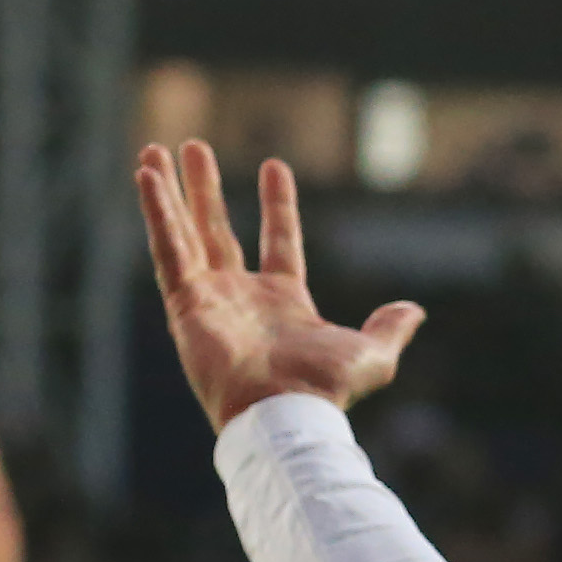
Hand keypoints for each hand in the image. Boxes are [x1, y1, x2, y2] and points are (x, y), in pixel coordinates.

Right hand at [135, 143, 424, 429]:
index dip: (277, 205)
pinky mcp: (185, 303)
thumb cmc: (325, 391)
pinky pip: (167, 249)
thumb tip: (414, 311)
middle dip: (204, 190)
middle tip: (193, 148)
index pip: (279, 241)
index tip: (274, 164)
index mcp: (283, 302)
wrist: (285, 413)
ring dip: (171, 193)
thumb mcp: (372, 355)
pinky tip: (146, 177)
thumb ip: (389, 329)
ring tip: (156, 151)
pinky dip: (157, 213)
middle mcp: (241, 297)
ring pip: (185, 233)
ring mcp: (209, 299)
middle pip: (218, 230)